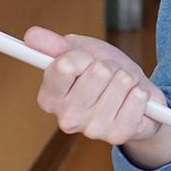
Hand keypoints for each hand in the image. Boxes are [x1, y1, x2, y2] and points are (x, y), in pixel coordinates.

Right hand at [24, 27, 170, 168]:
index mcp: (50, 97)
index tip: (86, 60)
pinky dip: (140, 93)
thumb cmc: (105, 73)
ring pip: (120, 82)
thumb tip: (30, 35)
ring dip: (127, 79)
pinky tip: (133, 100)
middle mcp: (66, 118)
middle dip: (109, 66)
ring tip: (122, 88)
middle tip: (108, 75)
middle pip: (97, 71)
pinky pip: (137, 98)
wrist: (135, 98)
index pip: (65, 65)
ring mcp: (92, 130)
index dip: (82, 56)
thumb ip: (55, 45)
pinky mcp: (117, 136)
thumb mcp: (80, 52)